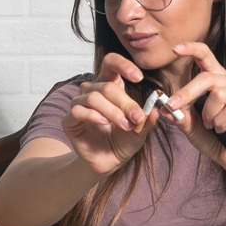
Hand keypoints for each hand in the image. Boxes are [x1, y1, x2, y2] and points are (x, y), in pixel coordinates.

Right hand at [61, 53, 158, 175]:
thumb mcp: (141, 129)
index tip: (138, 77)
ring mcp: (79, 105)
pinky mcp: (70, 120)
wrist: (108, 161)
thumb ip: (147, 118)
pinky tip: (104, 123)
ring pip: (92, 97)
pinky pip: (78, 110)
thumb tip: (156, 107)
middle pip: (106, 86)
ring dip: (112, 111)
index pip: (110, 63)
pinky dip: (93, 115)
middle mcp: (92, 92)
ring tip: (125, 125)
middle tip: (137, 117)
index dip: (123, 65)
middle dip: (124, 102)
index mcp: (109, 86)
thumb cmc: (123, 140)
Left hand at [163, 42, 225, 171]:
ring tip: (210, 125)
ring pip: (219, 95)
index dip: (191, 49)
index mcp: (214, 79)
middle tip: (173, 107)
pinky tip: (222, 130)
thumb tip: (162, 107)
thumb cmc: (208, 135)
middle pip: (208, 77)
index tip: (174, 49)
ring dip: (207, 115)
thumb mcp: (187, 124)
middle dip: (187, 93)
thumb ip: (177, 114)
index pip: (206, 56)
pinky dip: (220, 123)